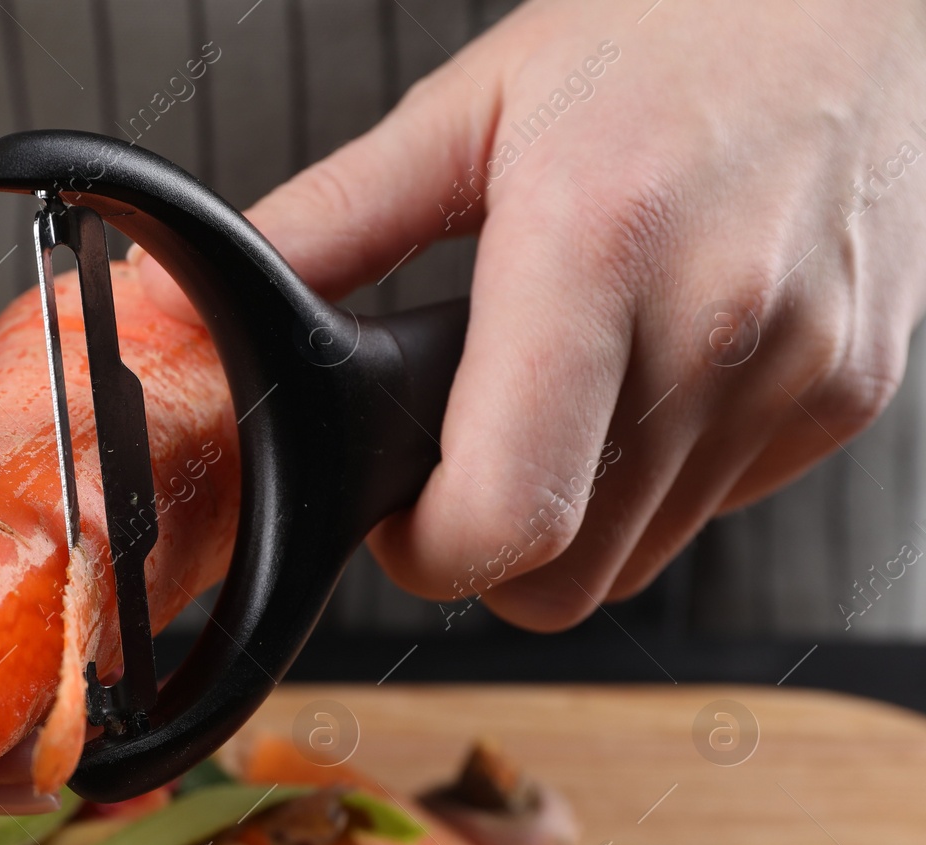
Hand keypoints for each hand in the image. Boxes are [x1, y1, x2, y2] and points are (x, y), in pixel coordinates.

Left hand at [138, 0, 925, 629]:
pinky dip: (656, 479)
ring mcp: (799, 372)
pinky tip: (645, 379)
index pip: (509, 517)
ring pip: (639, 560)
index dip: (429, 552)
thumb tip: (208, 297)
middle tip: (460, 466)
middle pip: (567, 579)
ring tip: (556, 401)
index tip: (400, 516)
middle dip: (488, 551)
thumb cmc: (667, 30)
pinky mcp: (847, 395)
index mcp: (594, 251)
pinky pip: (715, 508)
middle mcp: (715, 328)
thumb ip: (336, 222)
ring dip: (573, 516)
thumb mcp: (471, 107)